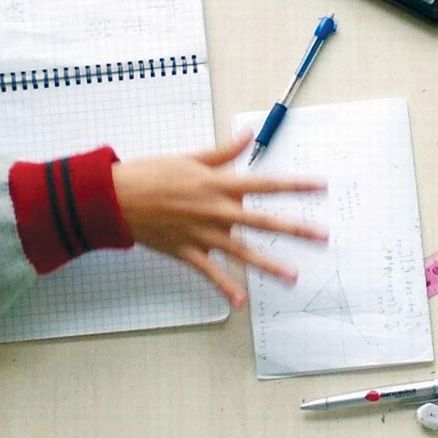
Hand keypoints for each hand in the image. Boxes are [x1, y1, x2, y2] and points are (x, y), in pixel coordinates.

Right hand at [114, 130, 326, 306]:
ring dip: (270, 265)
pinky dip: (225, 288)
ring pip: (243, 252)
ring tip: (294, 276)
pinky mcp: (187, 252)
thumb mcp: (191, 158)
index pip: (266, 184)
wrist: (115, 198)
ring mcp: (203, 234)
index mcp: (218, 184)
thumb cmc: (152, 174)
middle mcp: (216, 210)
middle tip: (322, 237)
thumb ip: (223, 152)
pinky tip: (241, 302)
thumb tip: (246, 135)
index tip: (319, 186)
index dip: (295, 185)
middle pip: (264, 221)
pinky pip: (211, 273)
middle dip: (295, 229)